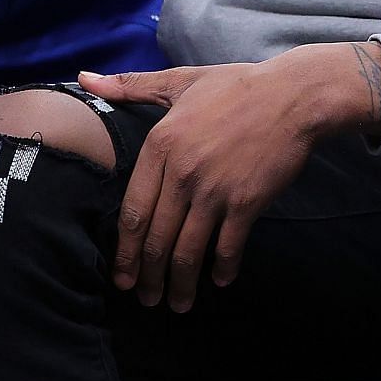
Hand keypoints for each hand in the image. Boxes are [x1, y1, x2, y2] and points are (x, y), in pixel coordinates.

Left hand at [78, 42, 380, 311]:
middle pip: (156, 240)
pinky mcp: (247, 201)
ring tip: (178, 303)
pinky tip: (221, 280)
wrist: (296, 94)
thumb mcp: (182, 81)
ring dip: (180, 284)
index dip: (126, 252)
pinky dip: (223, 269)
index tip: (123, 276)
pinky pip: (228, 246)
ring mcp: (215, 190)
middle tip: (146, 299)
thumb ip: (131, 86)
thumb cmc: (240, 86)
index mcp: (161, 146)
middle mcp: (182, 173)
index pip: (132, 213)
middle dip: (148, 277)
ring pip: (187, 250)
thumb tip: (84, 77)